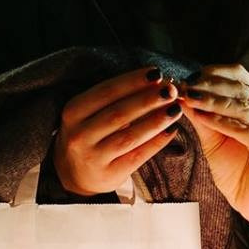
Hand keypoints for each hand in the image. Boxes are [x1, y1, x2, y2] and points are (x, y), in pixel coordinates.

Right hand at [52, 67, 183, 196]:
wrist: (77, 174)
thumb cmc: (91, 134)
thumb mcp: (91, 113)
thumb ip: (118, 98)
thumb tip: (156, 81)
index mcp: (73, 112)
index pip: (106, 92)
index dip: (132, 81)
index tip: (156, 73)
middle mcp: (79, 135)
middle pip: (119, 113)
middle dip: (148, 100)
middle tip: (171, 90)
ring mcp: (92, 157)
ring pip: (129, 136)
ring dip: (156, 121)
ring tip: (176, 108)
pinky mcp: (108, 175)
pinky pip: (137, 156)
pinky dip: (156, 142)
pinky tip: (171, 130)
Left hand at [182, 64, 248, 243]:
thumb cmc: (239, 171)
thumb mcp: (214, 139)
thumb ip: (201, 117)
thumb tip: (180, 94)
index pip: (239, 76)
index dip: (212, 73)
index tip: (185, 77)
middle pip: (240, 86)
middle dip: (208, 84)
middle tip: (182, 84)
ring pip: (241, 106)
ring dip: (211, 99)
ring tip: (187, 97)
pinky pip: (244, 129)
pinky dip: (220, 121)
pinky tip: (201, 117)